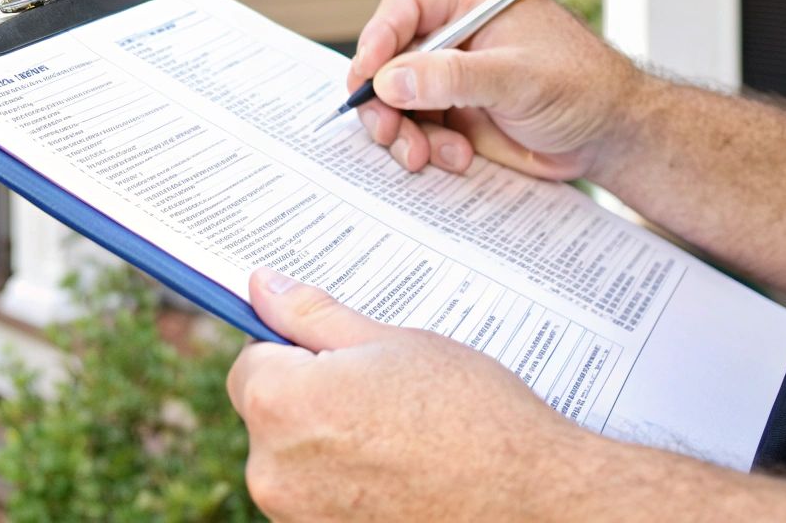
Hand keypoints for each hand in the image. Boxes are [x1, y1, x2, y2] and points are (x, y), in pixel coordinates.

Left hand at [227, 267, 608, 521]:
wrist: (534, 500)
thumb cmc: (473, 415)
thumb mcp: (393, 343)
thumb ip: (313, 316)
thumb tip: (261, 285)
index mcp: (281, 404)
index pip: (250, 361)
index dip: (295, 351)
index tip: (342, 357)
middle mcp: (273, 471)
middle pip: (268, 416)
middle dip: (311, 399)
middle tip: (382, 393)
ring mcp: (298, 518)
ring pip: (294, 461)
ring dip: (328, 445)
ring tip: (401, 435)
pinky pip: (320, 500)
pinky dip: (348, 485)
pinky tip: (402, 473)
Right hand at [348, 0, 648, 178]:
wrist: (612, 137)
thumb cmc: (584, 88)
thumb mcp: (517, 77)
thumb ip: (452, 77)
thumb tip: (392, 80)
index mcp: (474, 1)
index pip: (405, 7)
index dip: (378, 39)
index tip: (367, 76)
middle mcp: (458, 35)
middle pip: (392, 58)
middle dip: (383, 98)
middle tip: (385, 129)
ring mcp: (456, 76)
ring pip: (399, 99)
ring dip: (403, 131)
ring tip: (421, 155)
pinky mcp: (459, 113)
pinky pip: (421, 128)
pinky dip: (427, 148)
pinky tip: (456, 159)